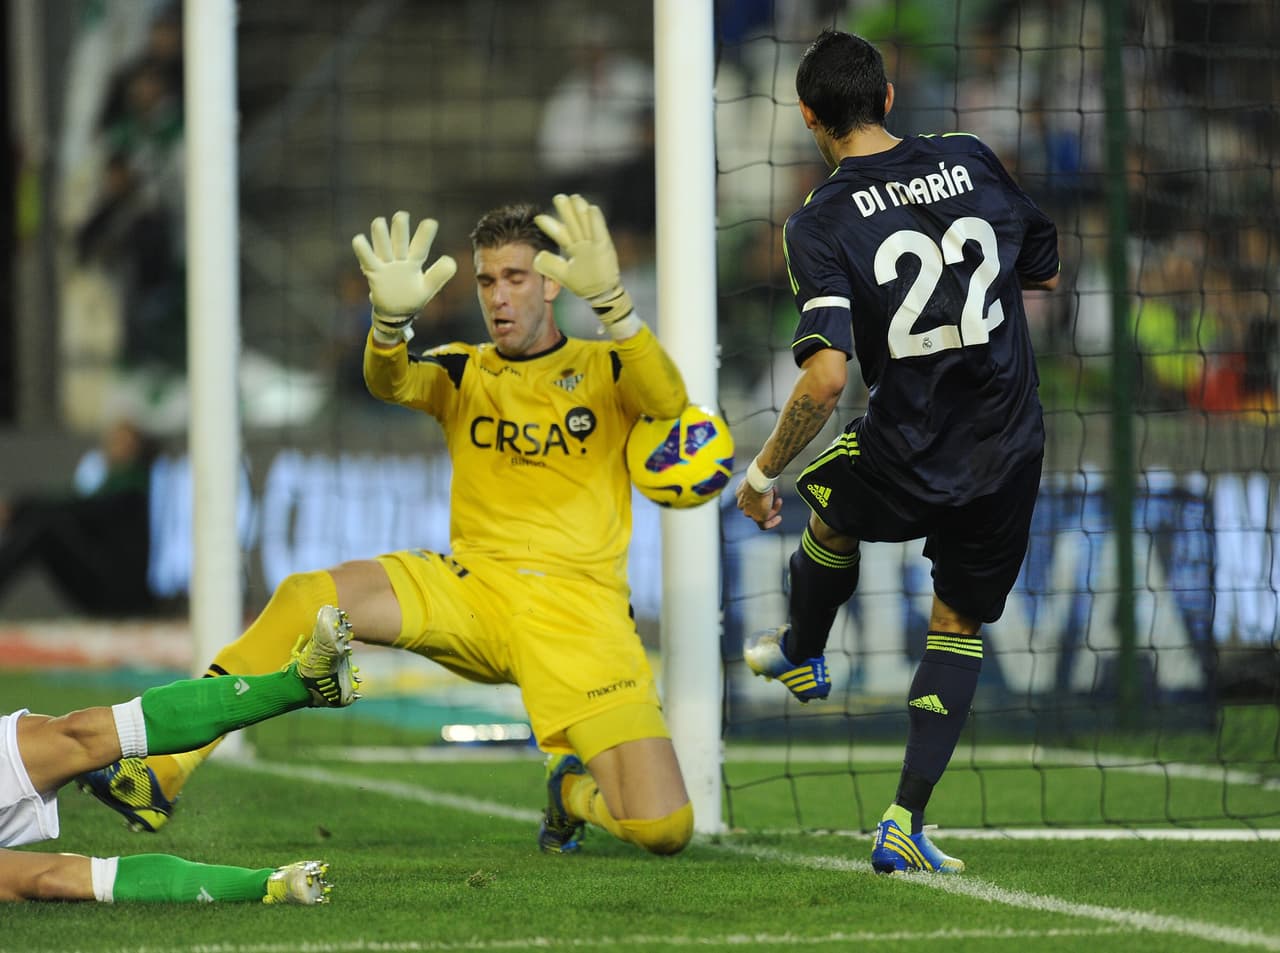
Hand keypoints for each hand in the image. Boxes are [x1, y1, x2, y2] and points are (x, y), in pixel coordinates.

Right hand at [351, 211, 456, 343]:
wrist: (395, 313)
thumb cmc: (412, 298)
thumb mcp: (428, 288)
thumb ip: (439, 275)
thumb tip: (452, 261)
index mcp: (415, 262)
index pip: (421, 247)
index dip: (425, 235)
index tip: (431, 222)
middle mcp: (400, 259)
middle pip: (399, 242)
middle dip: (400, 229)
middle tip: (401, 215)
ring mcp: (386, 265)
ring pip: (383, 247)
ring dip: (380, 236)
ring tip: (379, 222)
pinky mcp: (374, 273)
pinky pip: (368, 260)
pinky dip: (363, 250)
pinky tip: (359, 239)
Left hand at [533, 193, 633, 329]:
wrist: (601, 295)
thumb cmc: (584, 284)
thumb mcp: (563, 274)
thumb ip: (551, 265)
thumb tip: (536, 257)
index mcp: (574, 248)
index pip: (561, 234)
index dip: (550, 226)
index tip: (538, 218)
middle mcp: (584, 244)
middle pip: (574, 224)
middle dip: (566, 212)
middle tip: (558, 197)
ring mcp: (594, 245)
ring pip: (587, 225)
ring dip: (581, 212)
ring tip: (575, 198)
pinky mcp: (605, 248)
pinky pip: (600, 232)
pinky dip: (596, 222)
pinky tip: (592, 209)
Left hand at [736, 478, 782, 530]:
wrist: (758, 481)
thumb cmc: (759, 476)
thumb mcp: (757, 477)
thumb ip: (759, 482)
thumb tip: (766, 480)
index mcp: (740, 493)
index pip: (749, 499)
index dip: (761, 495)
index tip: (769, 493)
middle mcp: (742, 504)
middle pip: (756, 506)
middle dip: (767, 500)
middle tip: (775, 493)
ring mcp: (749, 512)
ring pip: (761, 514)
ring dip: (772, 508)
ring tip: (778, 499)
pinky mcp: (757, 518)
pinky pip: (764, 525)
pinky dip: (772, 523)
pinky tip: (779, 518)